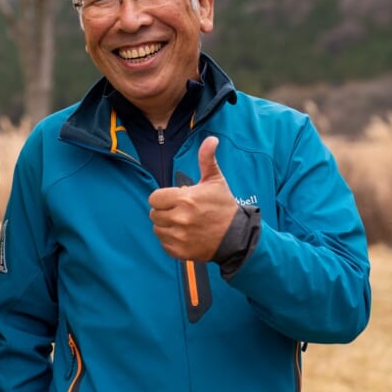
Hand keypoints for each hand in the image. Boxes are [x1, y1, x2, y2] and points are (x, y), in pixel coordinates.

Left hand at [147, 136, 238, 260]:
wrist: (238, 237)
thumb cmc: (224, 206)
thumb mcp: (216, 180)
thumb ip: (207, 159)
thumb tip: (211, 139)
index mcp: (184, 199)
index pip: (154, 198)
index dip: (162, 198)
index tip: (174, 199)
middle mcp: (180, 218)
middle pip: (154, 214)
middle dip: (164, 211)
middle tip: (180, 212)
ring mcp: (180, 237)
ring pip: (157, 229)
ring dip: (166, 227)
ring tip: (182, 224)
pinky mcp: (181, 252)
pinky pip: (164, 244)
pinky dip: (171, 241)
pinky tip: (185, 236)